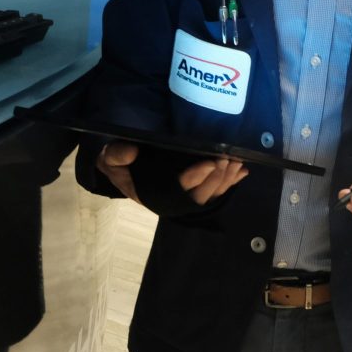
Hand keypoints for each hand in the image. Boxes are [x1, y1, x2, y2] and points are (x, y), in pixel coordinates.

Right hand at [96, 141, 247, 205]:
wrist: (124, 168)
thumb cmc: (119, 164)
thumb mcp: (109, 158)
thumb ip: (116, 155)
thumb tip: (130, 152)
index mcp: (153, 194)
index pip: (177, 189)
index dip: (195, 177)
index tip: (210, 162)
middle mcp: (173, 199)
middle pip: (200, 194)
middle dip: (217, 178)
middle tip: (228, 159)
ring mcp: (186, 196)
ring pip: (212, 194)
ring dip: (227, 180)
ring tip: (237, 163)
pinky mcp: (195, 190)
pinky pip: (216, 190)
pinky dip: (231, 182)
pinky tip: (242, 172)